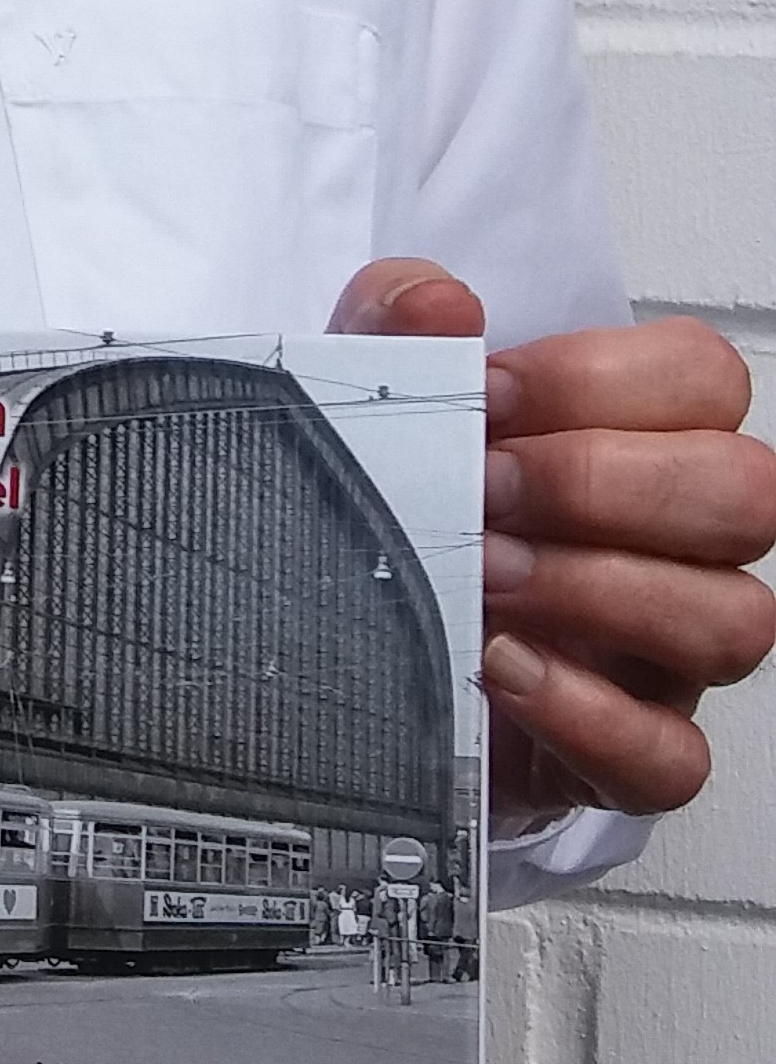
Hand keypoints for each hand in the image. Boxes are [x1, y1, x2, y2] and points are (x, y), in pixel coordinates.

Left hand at [332, 261, 775, 821]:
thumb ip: (390, 326)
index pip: (706, 380)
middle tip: (485, 491)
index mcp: (641, 445)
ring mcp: (665, 660)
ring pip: (736, 622)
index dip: (603, 379)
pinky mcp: (624, 761)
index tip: (488, 393)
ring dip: (601, 591)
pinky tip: (497, 670)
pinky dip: (588, 716)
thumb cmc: (387, 517)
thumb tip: (440, 303)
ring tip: (483, 578)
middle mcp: (676, 549)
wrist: (329, 654)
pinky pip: (671, 758)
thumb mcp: (368, 403)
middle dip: (605, 483)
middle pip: (745, 495)